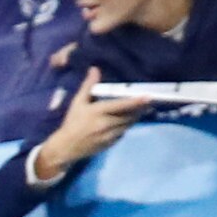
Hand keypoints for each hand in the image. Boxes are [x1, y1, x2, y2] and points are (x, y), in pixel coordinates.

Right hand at [32, 68, 149, 182]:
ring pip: (128, 125)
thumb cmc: (72, 122)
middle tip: (149, 102)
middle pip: (129, 116)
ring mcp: (109, 136)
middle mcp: (106, 124)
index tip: (148, 97)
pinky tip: (123, 122)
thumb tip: (95, 69)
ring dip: (134, 118)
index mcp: (98, 112)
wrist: (66, 147)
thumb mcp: (78, 102)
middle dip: (140, 109)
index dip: (136, 102)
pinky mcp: (111, 144)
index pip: (121, 105)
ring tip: (141, 110)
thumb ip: (88, 86)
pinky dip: (125, 127)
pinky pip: (123, 133)